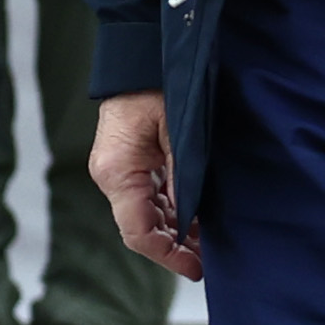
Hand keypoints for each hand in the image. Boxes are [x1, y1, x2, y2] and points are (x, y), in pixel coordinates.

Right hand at [92, 91, 199, 279]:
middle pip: (143, 228)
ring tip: (209, 244)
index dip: (167, 256)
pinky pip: (151, 197)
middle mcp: (114, 177)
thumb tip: (194, 219)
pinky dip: (174, 211)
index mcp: (118, 173)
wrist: (142, 55)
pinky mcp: (131, 163)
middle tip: (210, 260)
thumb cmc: (159, 86)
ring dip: (177, 231)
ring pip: (149, 215)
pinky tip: (197, 220)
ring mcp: (121, 170)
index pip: (139, 232)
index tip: (196, 269)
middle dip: (176, 247)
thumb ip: (183, 179)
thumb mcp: (178, 135)